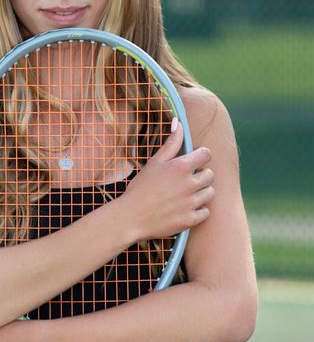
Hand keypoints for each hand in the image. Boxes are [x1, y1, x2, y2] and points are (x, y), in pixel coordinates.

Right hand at [121, 122, 213, 240]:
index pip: (207, 154)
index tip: (192, 162)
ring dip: (201, 192)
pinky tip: (185, 208)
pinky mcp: (190, 219)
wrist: (131, 217)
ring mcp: (191, 203)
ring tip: (186, 194)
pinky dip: (198, 210)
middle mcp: (189, 184)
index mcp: (181, 167)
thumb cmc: (140, 188)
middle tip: (186, 180)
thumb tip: (178, 122)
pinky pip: (206, 212)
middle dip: (201, 175)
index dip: (200, 156)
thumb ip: (171, 143)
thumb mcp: (154, 162)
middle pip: (210, 174)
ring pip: (210, 193)